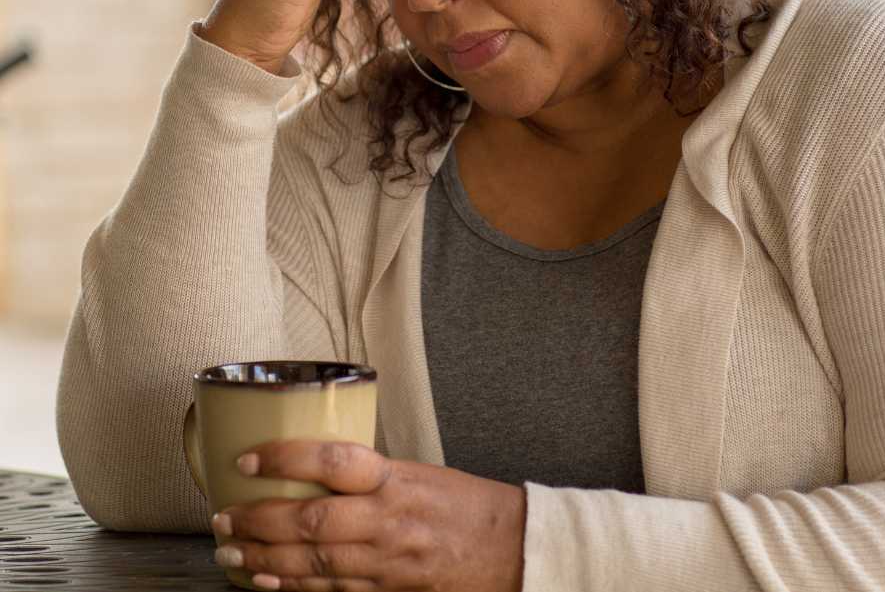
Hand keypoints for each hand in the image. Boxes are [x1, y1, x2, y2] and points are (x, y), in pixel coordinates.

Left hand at [212, 439, 525, 591]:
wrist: (510, 550)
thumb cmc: (467, 504)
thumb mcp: (421, 472)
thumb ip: (371, 474)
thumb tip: (317, 467)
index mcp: (397, 479)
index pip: (334, 460)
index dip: (286, 458)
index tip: (249, 457)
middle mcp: (388, 520)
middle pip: (312, 520)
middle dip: (259, 520)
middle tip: (221, 516)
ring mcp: (386, 563)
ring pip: (313, 562)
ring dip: (264, 557)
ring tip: (228, 551)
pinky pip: (331, 591)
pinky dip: (292, 586)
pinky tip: (264, 579)